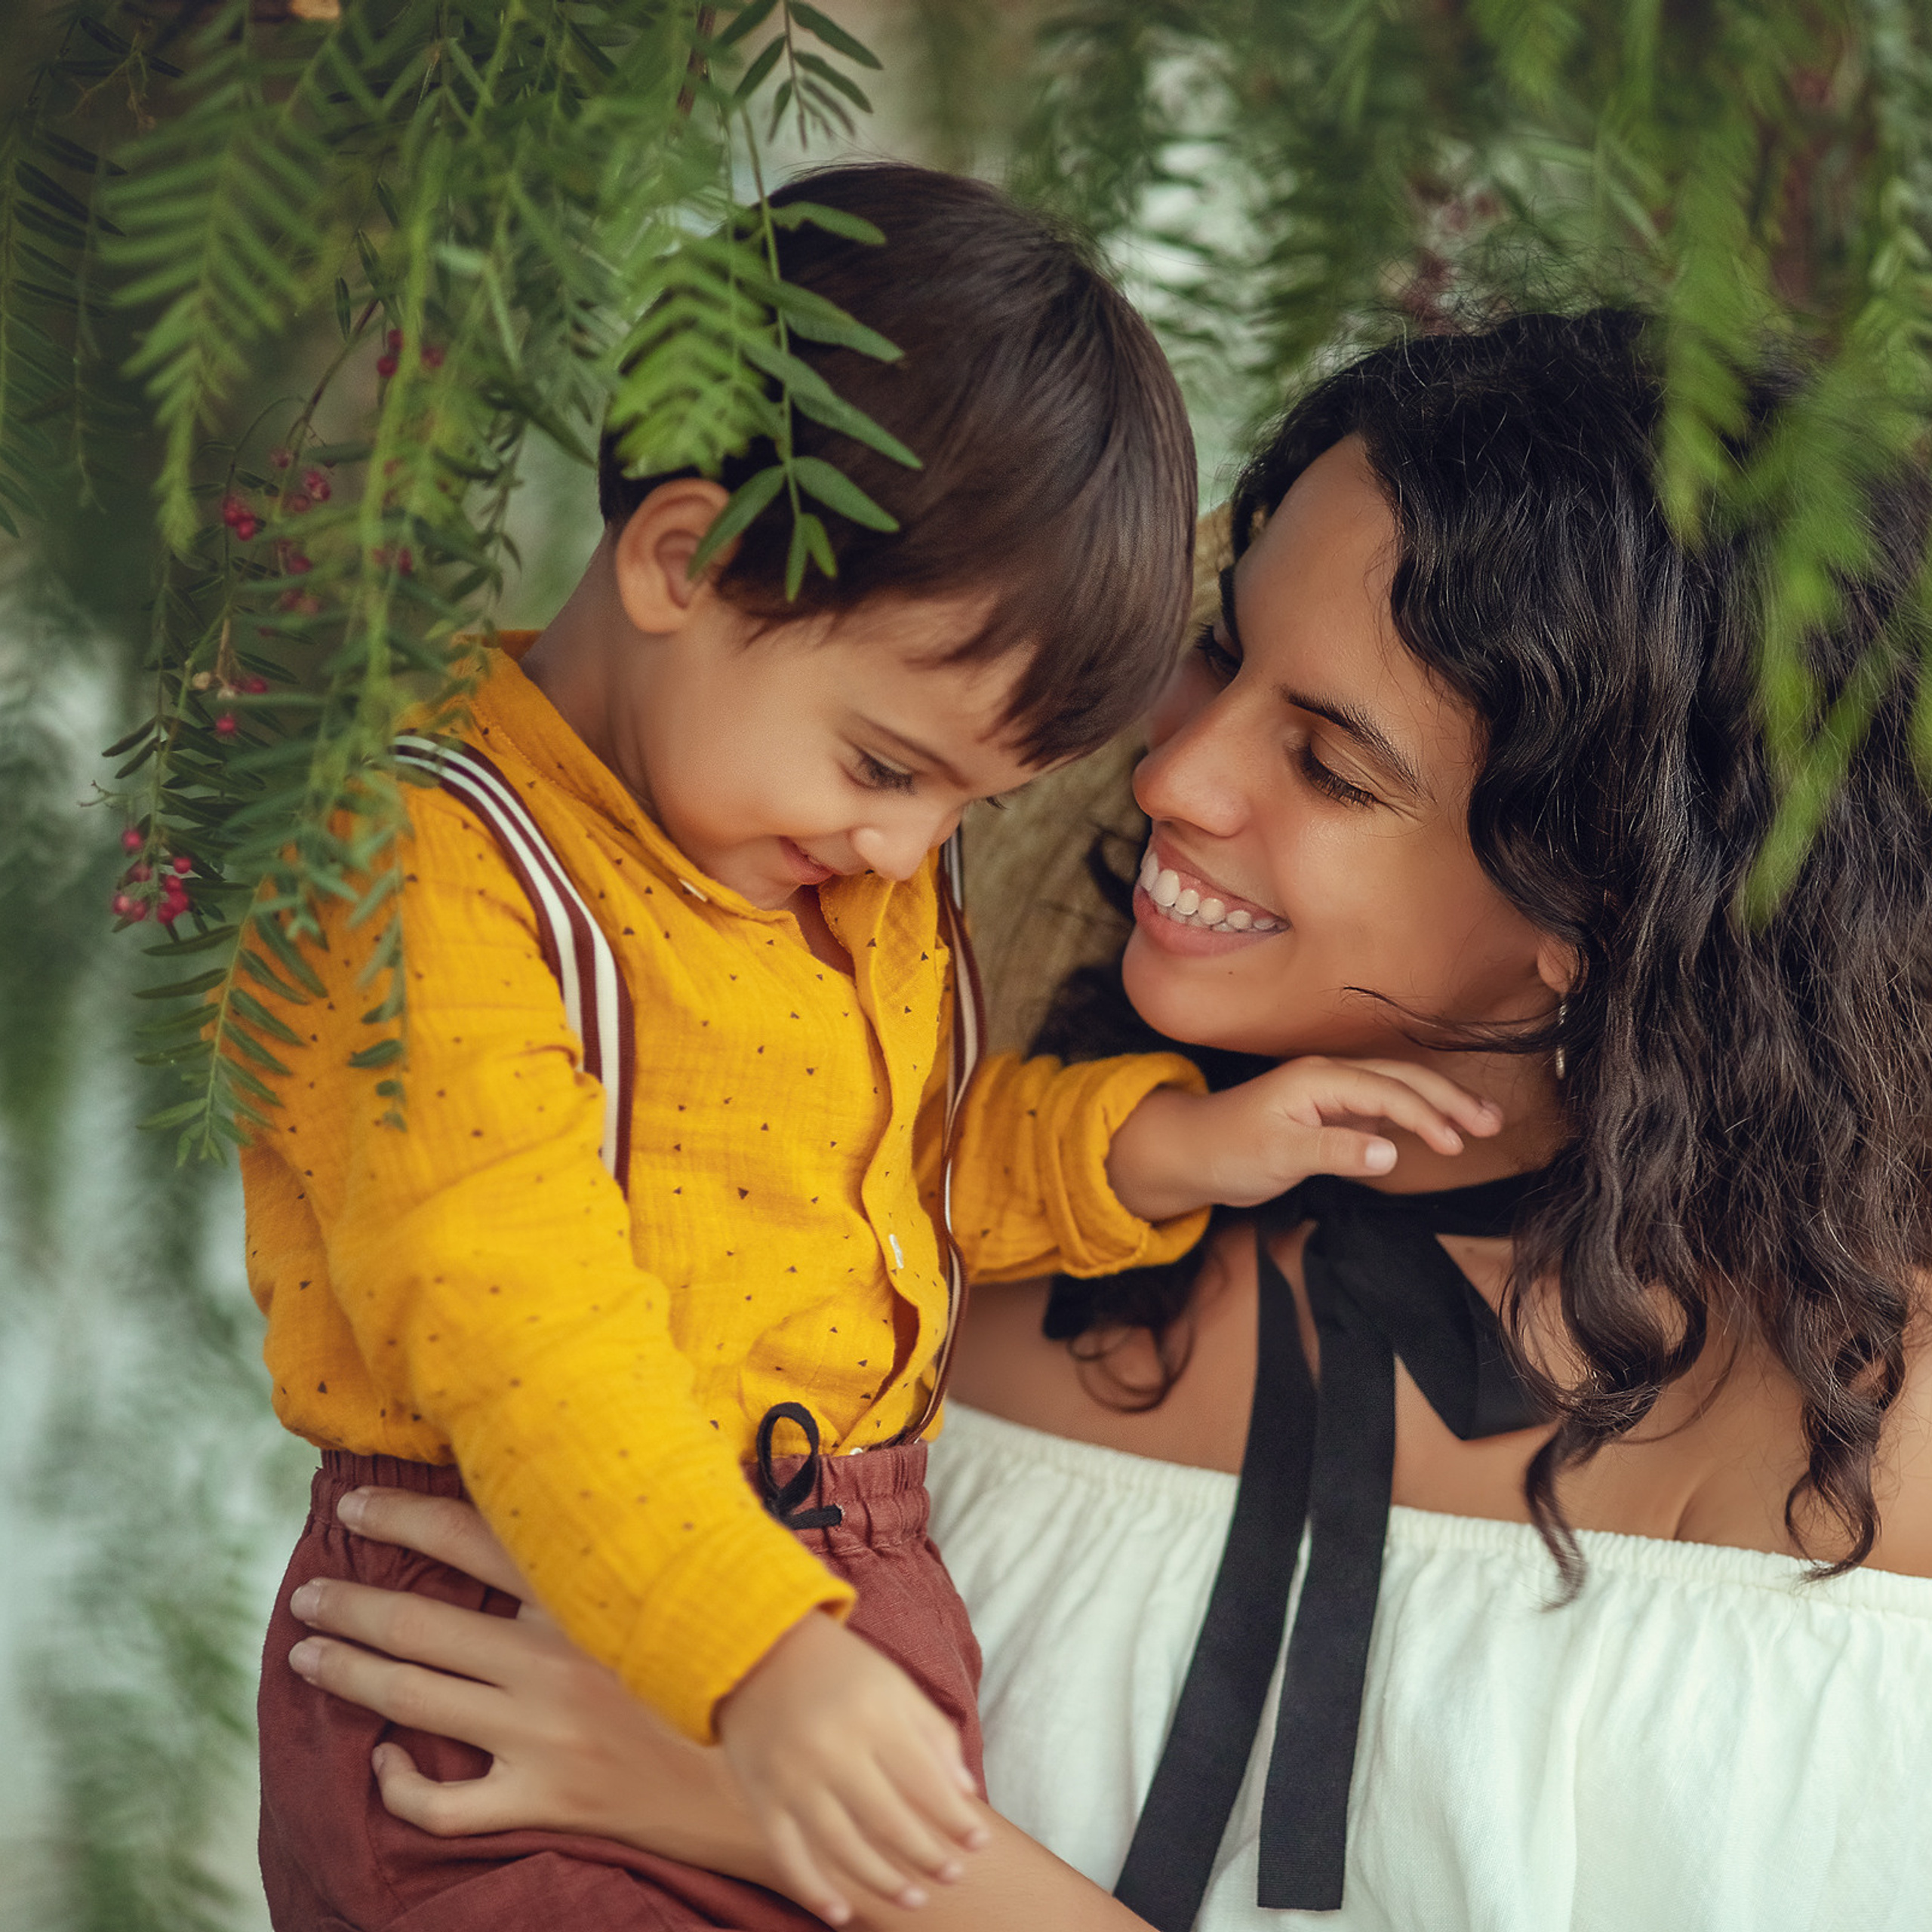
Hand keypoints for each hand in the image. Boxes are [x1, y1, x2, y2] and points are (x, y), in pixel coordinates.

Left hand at [285, 1489, 761, 1874]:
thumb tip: (624, 1446)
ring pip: (410, 1697)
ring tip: (307, 1654)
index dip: (402, 1517)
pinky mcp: (542, 1798)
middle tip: (308, 1593)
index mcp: (586, 1594)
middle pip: (417, 1622)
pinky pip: (442, 1801)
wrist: (774, 1773)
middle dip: (347, 1603)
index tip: (354, 1506)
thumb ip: (651, 1524)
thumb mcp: (706, 1573)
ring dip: (346, 1670)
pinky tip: (382, 1762)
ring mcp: (540, 1734)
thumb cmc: (739, 1657)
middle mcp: (552, 1659)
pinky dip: (398, 1782)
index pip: (469, 1537)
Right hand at [716, 1609, 987, 1927]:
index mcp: (873, 1713)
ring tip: (915, 1899)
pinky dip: (814, 1891)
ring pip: (843, 1847)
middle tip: (953, 1875)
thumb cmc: (837, 1668)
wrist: (755, 1648)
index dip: (955, 1818)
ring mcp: (793, 1777)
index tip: (979, 1843)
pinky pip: (788, 1856)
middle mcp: (833, 1747)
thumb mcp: (893, 1683)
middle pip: (888, 1820)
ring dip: (882, 1882)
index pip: (925, 1779)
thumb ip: (933, 1732)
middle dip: (927, 1855)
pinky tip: (843, 1914)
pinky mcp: (760, 1797)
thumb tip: (965, 1792)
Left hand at [1106, 1056, 1503, 1220]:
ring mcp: (1333, 1095)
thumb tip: (1390, 1153)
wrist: (1193, 1154)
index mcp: (1319, 1078)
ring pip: (1398, 1092)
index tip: (1456, 1143)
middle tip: (1493, 1124)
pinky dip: (1416, 1119)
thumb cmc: (1228, 1150)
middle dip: (1449, 1100)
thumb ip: (1334, 1152)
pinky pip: (1384, 1110)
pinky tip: (1441, 1132)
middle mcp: (1330, 1078)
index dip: (1425, 1115)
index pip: (1387, 1091)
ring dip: (1440, 1106)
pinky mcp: (1333, 1115)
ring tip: (1483, 1124)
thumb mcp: (1278, 1154)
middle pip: (1403, 1080)